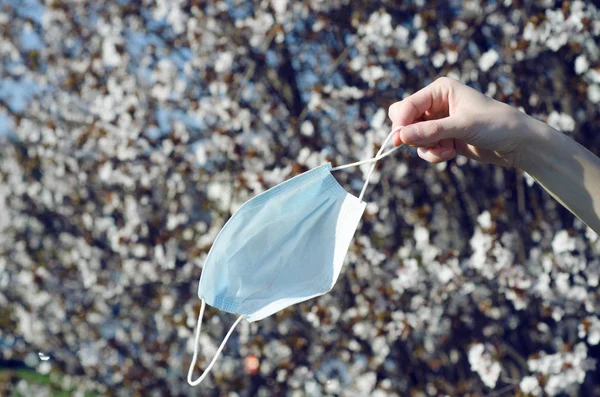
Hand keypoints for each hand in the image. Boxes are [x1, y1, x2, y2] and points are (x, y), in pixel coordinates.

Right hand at [388, 77, 532, 167]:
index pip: (408, 105)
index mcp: (440, 90)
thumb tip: (400, 137)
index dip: (400, 122)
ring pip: (413, 137)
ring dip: (426, 148)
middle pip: (405, 119)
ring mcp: (438, 122)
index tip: (398, 140)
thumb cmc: (496, 125)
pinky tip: (450, 154)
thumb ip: (431, 131)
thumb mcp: (463, 126)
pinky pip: (425, 148)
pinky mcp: (443, 138)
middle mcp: (436, 104)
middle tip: (418, 145)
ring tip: (446, 151)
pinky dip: (434, 154)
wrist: (517, 143)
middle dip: (411, 135)